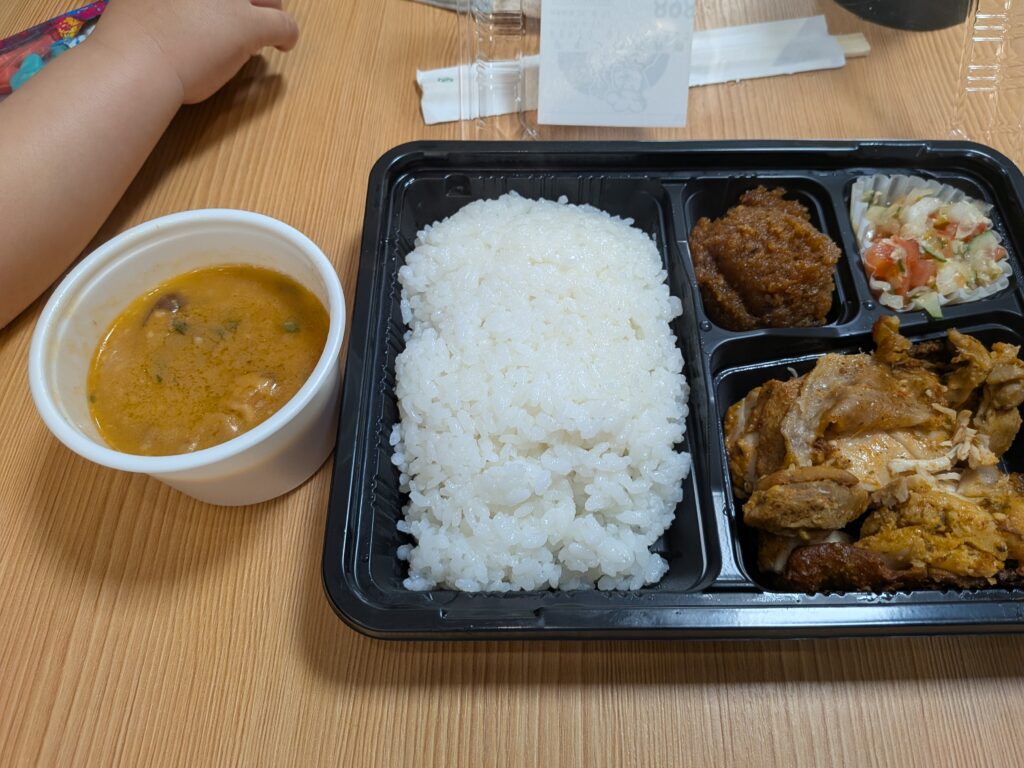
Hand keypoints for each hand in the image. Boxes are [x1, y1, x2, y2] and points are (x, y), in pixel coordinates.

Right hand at [92, 0, 298, 103]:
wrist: (137, 61)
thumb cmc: (130, 37)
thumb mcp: (137, 0)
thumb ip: (161, 2)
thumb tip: (171, 6)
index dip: (224, 3)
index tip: (220, 9)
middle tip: (250, 12)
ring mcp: (232, 0)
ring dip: (271, 11)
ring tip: (268, 30)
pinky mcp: (249, 26)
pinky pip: (283, 24)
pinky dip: (288, 34)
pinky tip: (283, 46)